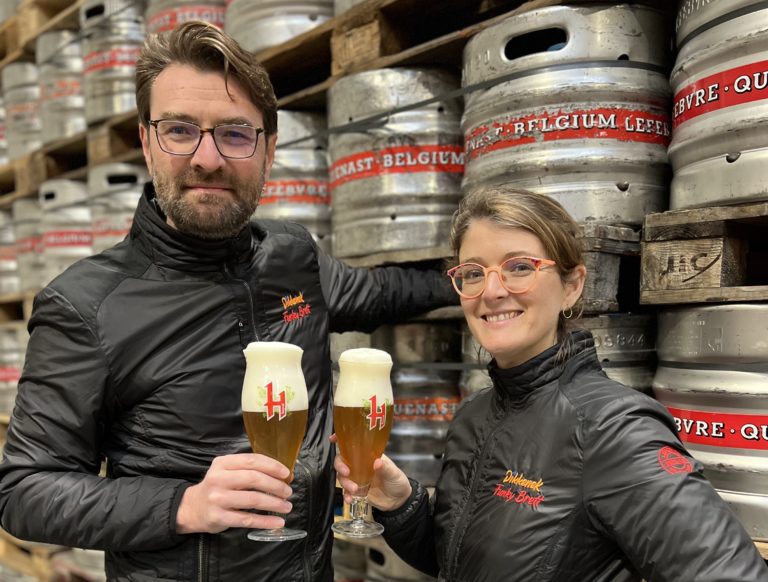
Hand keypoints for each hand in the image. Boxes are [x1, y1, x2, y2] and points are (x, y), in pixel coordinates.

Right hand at [176, 453, 292, 533]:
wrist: (192, 508)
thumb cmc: (217, 487)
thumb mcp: (226, 471)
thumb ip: (248, 469)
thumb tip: (282, 475)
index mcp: (223, 463)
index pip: (252, 460)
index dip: (272, 466)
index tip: (286, 474)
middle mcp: (218, 479)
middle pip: (254, 479)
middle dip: (276, 485)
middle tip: (288, 491)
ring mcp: (218, 499)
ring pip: (253, 500)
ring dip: (274, 503)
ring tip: (286, 506)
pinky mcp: (219, 518)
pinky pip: (247, 520)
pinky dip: (265, 521)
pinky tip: (277, 521)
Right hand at [331, 435, 411, 511]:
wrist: (398, 501)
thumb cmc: (397, 481)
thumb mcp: (394, 473)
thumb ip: (386, 468)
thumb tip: (377, 462)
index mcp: (368, 456)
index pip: (353, 445)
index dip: (341, 440)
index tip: (332, 439)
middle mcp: (360, 465)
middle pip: (342, 461)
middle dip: (340, 466)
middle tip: (346, 473)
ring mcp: (357, 478)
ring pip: (343, 477)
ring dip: (345, 483)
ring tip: (355, 490)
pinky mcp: (357, 491)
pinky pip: (346, 492)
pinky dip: (346, 495)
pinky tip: (349, 499)